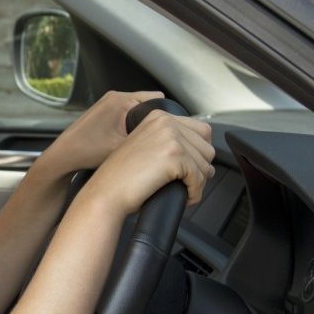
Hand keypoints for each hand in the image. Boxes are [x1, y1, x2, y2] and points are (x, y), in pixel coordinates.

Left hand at [42, 90, 165, 171]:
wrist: (63, 157)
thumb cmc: (87, 151)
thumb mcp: (123, 147)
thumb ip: (147, 139)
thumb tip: (166, 140)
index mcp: (121, 100)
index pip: (158, 98)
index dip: (166, 114)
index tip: (169, 129)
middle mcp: (114, 96)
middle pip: (148, 103)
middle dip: (155, 118)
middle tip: (158, 136)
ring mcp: (108, 103)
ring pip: (137, 109)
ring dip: (142, 122)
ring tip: (143, 138)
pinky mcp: (103, 111)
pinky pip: (126, 113)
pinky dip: (130, 124)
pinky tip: (129, 139)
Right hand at [79, 110, 214, 215]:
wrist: (106, 191)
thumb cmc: (121, 177)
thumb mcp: (145, 146)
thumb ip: (168, 141)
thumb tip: (201, 155)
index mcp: (158, 116)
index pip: (201, 130)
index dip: (199, 153)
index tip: (192, 167)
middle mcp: (166, 122)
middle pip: (207, 146)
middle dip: (201, 168)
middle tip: (188, 183)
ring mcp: (170, 137)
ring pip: (205, 163)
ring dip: (199, 182)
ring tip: (185, 190)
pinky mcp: (174, 155)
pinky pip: (199, 177)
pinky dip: (195, 192)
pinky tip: (184, 197)